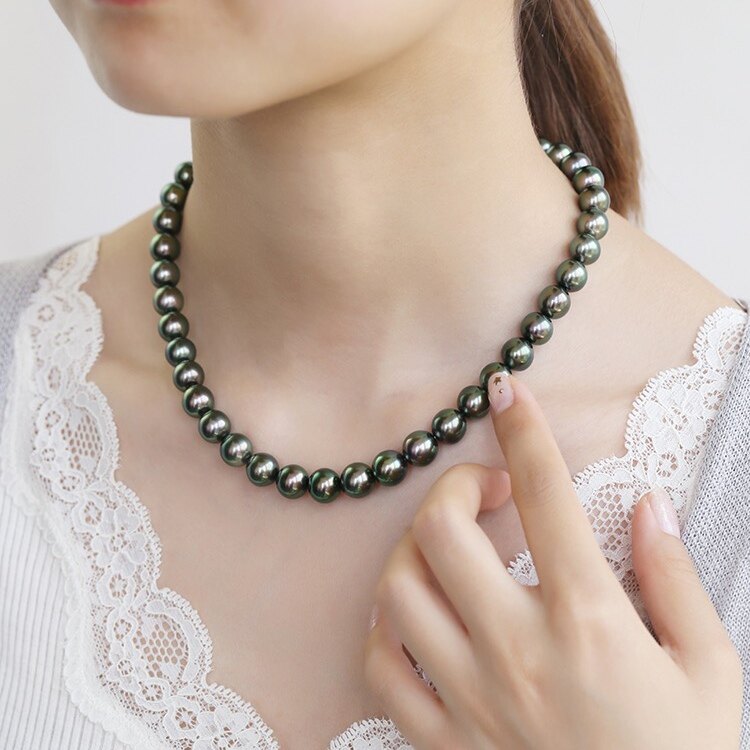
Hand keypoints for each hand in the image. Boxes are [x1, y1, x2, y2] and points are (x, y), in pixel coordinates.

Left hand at [363, 370, 743, 748]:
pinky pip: (381, 669)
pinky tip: (416, 614)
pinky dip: (385, 627)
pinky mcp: (442, 744)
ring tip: (450, 548)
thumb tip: (645, 503)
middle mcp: (516, 651)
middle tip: (488, 491)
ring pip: (398, 591)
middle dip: (456, 487)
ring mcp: (469, 700)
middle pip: (443, 531)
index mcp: (590, 623)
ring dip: (416, 549)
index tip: (506, 390)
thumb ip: (674, 577)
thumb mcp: (711, 669)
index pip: (548, 497)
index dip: (524, 430)